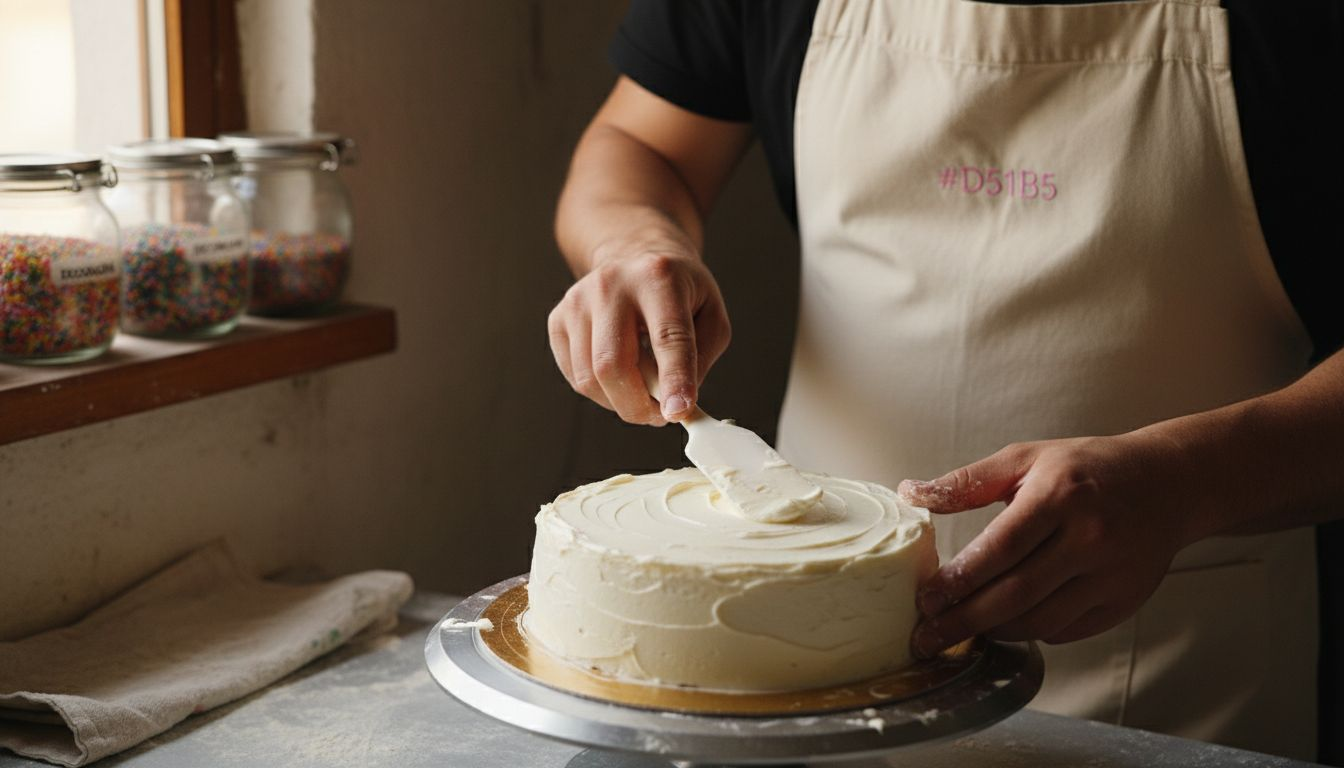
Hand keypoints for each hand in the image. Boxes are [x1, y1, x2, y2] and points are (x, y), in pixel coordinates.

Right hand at [547, 246, 730, 424]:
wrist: (636, 259)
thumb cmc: (678, 292)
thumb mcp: (711, 315)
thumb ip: (701, 359)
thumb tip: (676, 403)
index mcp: (659, 278)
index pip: (667, 337)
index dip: (674, 379)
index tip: (678, 412)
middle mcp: (611, 285)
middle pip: (613, 363)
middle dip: (637, 405)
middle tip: (658, 416)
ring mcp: (578, 301)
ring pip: (590, 378)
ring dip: (620, 402)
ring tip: (643, 394)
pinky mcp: (559, 319)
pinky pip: (575, 376)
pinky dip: (601, 392)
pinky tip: (621, 376)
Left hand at [898, 433, 1199, 657]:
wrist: (1168, 483)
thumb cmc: (1087, 468)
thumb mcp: (1025, 459)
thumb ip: (966, 482)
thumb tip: (909, 493)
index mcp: (1060, 497)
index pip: (1000, 548)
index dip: (959, 579)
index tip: (926, 599)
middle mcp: (1089, 538)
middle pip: (1017, 594)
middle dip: (965, 620)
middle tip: (927, 635)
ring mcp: (1111, 575)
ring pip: (1040, 620)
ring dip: (994, 630)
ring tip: (962, 631)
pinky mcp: (1124, 601)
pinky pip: (1066, 630)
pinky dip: (1032, 631)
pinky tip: (1007, 624)